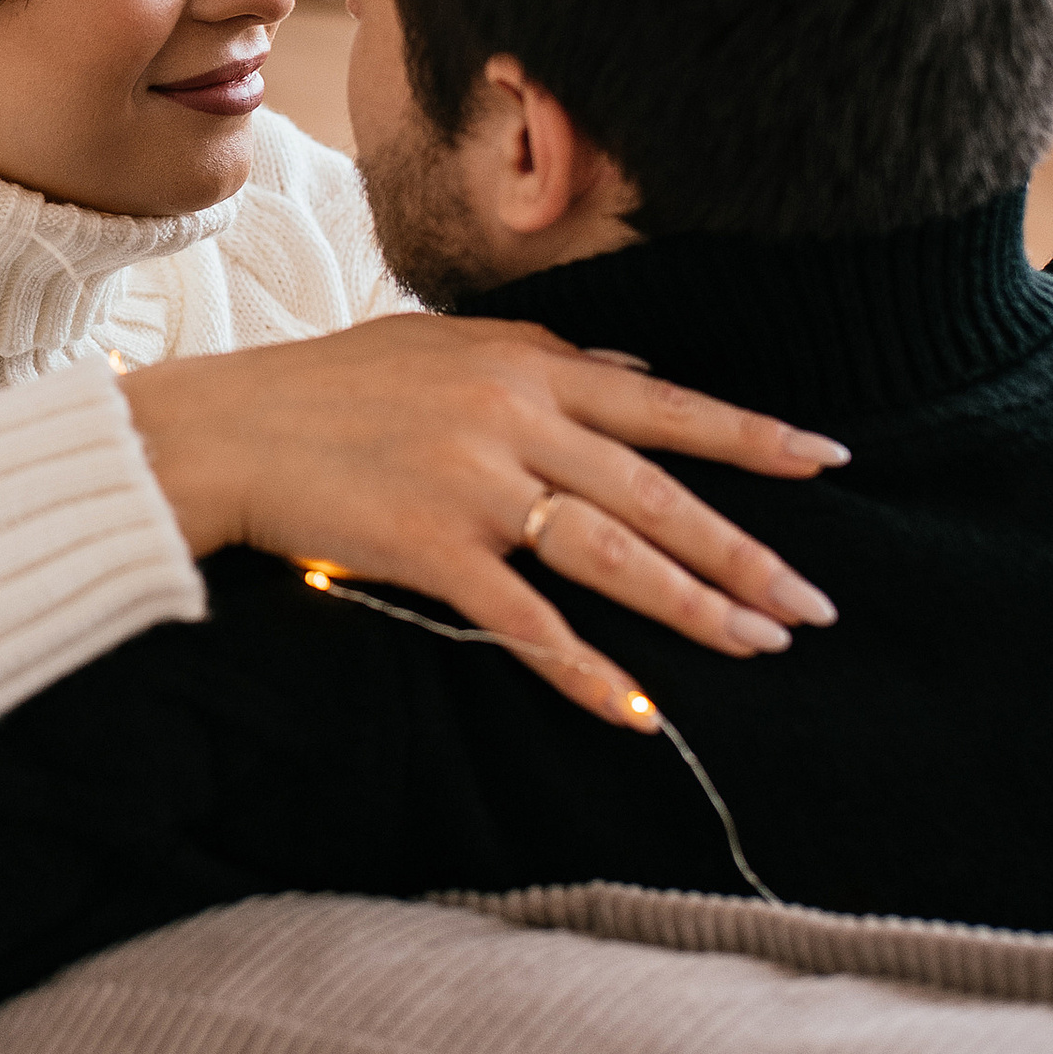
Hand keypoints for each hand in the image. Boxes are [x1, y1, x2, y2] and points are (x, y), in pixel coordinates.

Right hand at [121, 316, 846, 727]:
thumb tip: (635, 374)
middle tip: (814, 604)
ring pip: (612, 556)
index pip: (663, 405)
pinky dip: (586, 669)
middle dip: (746, 552)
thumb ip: (542, 358)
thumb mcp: (444, 344)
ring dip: (694, 608)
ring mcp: (474, 485)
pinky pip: (526, 621)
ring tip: (760, 645)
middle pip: (656, 494)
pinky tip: (637, 709)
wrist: (226, 429)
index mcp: (526, 366)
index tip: (826, 461)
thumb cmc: (332, 385)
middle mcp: (514, 419)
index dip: (749, 436)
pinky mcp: (430, 548)